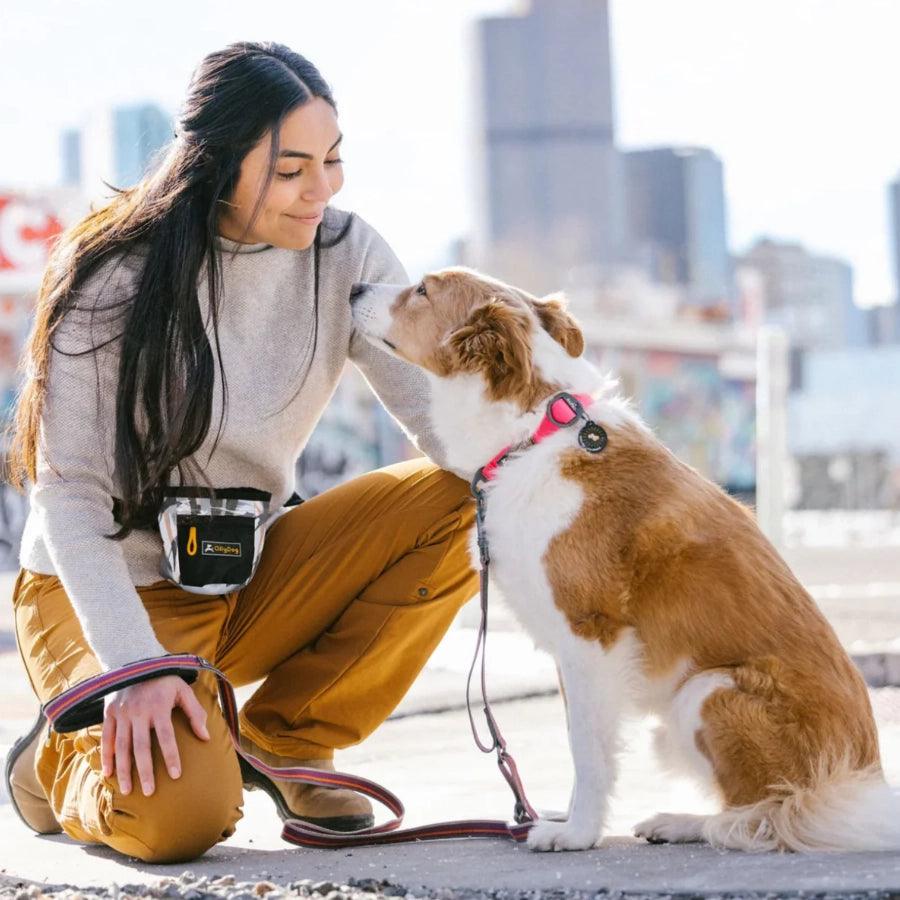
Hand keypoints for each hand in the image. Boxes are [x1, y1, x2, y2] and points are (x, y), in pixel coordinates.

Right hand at [101, 674, 209, 795]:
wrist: (136, 660)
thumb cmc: (164, 679)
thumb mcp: (183, 690)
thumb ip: (195, 713)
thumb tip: (206, 737)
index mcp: (159, 706)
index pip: (166, 736)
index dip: (171, 756)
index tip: (176, 775)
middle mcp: (139, 711)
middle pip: (141, 747)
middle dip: (145, 771)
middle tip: (150, 792)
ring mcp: (122, 713)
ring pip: (122, 746)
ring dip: (124, 770)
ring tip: (128, 790)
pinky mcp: (109, 713)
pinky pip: (107, 738)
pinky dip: (107, 756)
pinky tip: (108, 774)